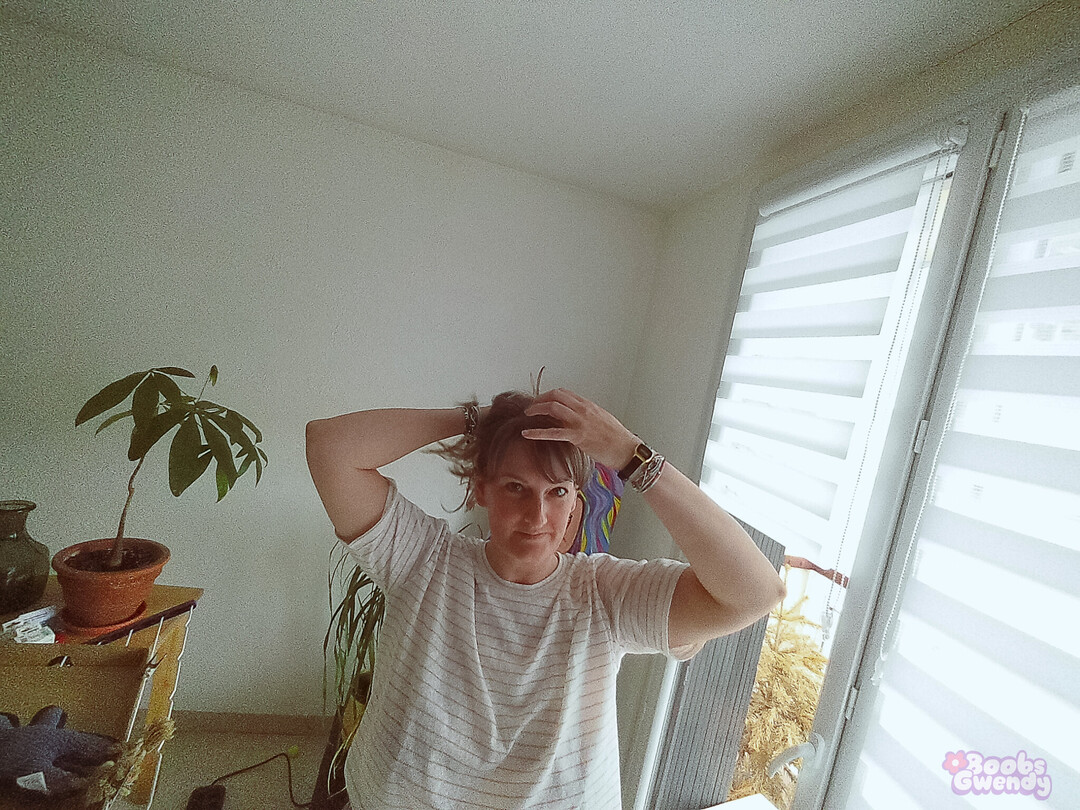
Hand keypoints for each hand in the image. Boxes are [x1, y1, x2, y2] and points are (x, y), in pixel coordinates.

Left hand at [522, 388, 639, 469]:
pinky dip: (537, 432)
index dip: (548, 395)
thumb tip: (575, 418)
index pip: (563, 393)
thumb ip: (587, 416)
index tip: (540, 401)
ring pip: (552, 408)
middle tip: (530, 407)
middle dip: (539, 399)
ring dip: (536, 409)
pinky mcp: (578, 437)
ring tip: (527, 415)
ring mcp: (580, 422)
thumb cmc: (617, 438)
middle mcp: (583, 410)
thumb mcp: (602, 420)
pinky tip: (527, 433)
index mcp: (588, 405)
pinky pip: (553, 432)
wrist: (627, 449)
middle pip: (555, 396)